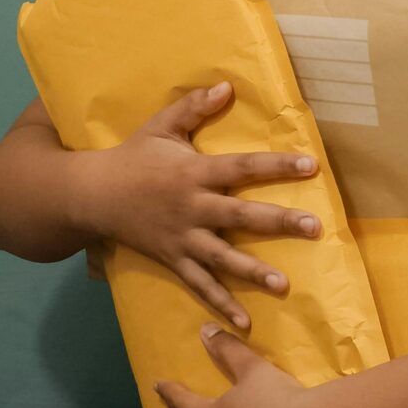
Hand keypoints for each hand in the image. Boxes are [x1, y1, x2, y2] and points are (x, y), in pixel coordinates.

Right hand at [72, 84, 321, 331]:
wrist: (92, 194)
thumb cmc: (133, 156)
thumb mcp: (160, 125)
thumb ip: (193, 106)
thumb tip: (227, 85)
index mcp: (193, 173)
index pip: (241, 167)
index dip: (275, 167)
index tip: (310, 166)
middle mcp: (192, 207)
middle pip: (240, 216)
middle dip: (278, 222)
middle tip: (314, 227)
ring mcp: (182, 238)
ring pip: (222, 258)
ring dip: (253, 272)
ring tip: (283, 285)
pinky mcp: (172, 259)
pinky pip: (199, 285)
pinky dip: (221, 303)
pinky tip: (245, 322)